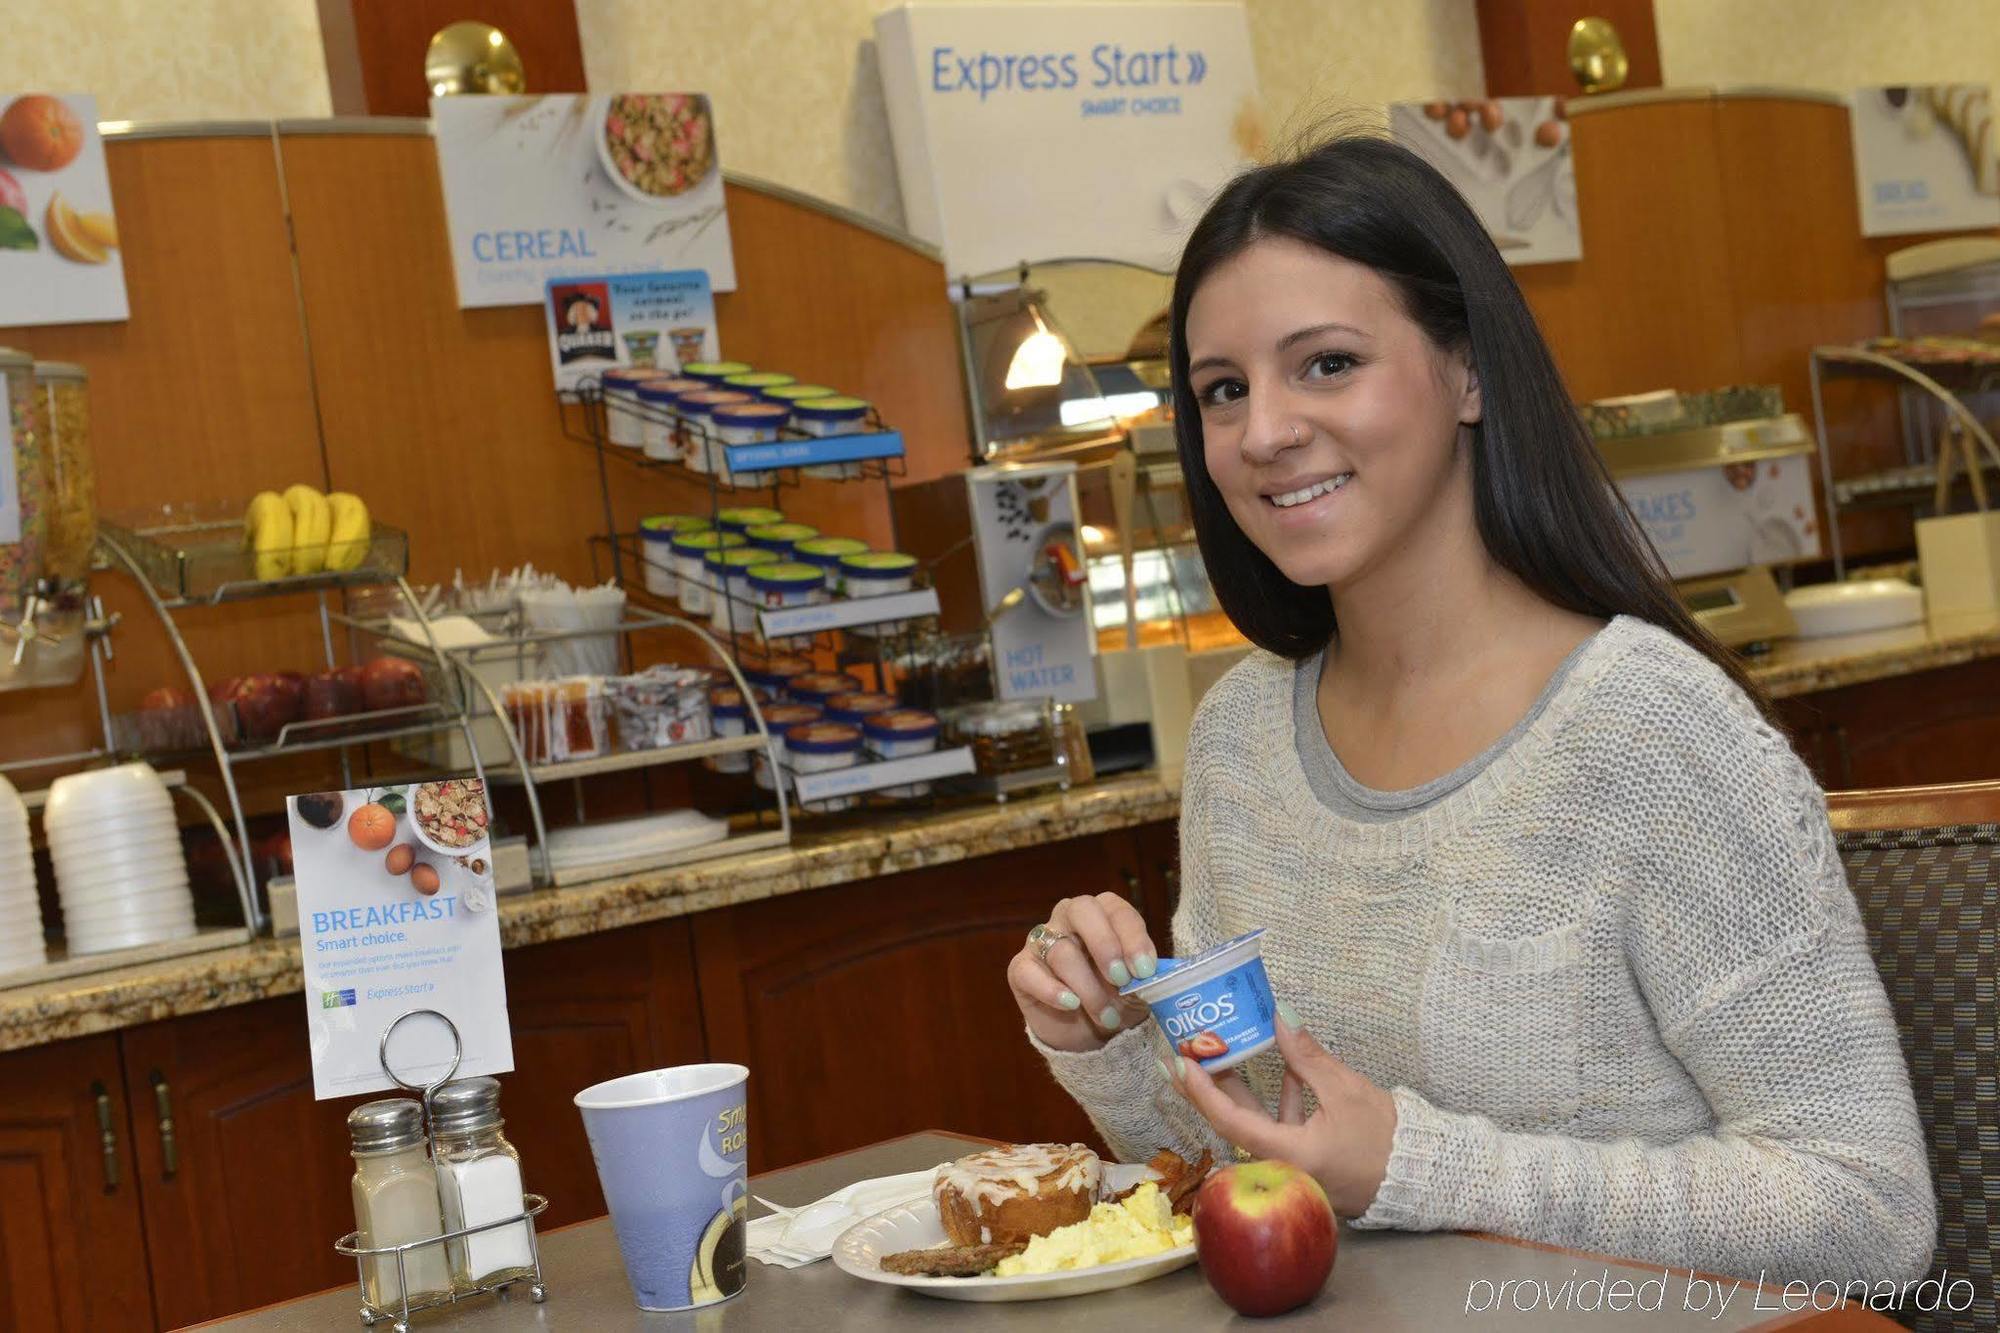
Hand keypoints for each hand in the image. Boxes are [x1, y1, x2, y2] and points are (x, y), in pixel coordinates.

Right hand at [1008, 893, 1159, 1052]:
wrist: (1088, 1036)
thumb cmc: (1118, 1000)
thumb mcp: (1138, 989)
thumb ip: (1144, 977)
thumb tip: (1150, 976)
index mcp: (1104, 913)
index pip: (1117, 909)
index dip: (1132, 937)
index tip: (1145, 970)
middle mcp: (1069, 918)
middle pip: (1082, 910)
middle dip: (1105, 945)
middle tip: (1121, 979)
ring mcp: (1041, 941)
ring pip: (1061, 951)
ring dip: (1089, 988)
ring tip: (1108, 1017)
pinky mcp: (1021, 969)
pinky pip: (1029, 971)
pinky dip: (1052, 990)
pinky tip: (1071, 1005)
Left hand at [1164, 1009, 1396, 1217]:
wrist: (1421, 1173)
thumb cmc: (1386, 1138)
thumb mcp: (1345, 1090)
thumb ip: (1307, 1055)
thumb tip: (1279, 1015)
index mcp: (1289, 1154)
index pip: (1231, 1121)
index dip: (1201, 1090)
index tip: (1180, 1062)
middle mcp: (1283, 1165)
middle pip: (1232, 1122)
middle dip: (1205, 1087)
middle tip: (1179, 1056)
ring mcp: (1294, 1165)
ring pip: (1255, 1122)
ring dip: (1239, 1088)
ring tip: (1219, 1052)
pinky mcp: (1307, 1159)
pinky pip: (1281, 1126)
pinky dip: (1278, 1098)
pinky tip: (1282, 1065)